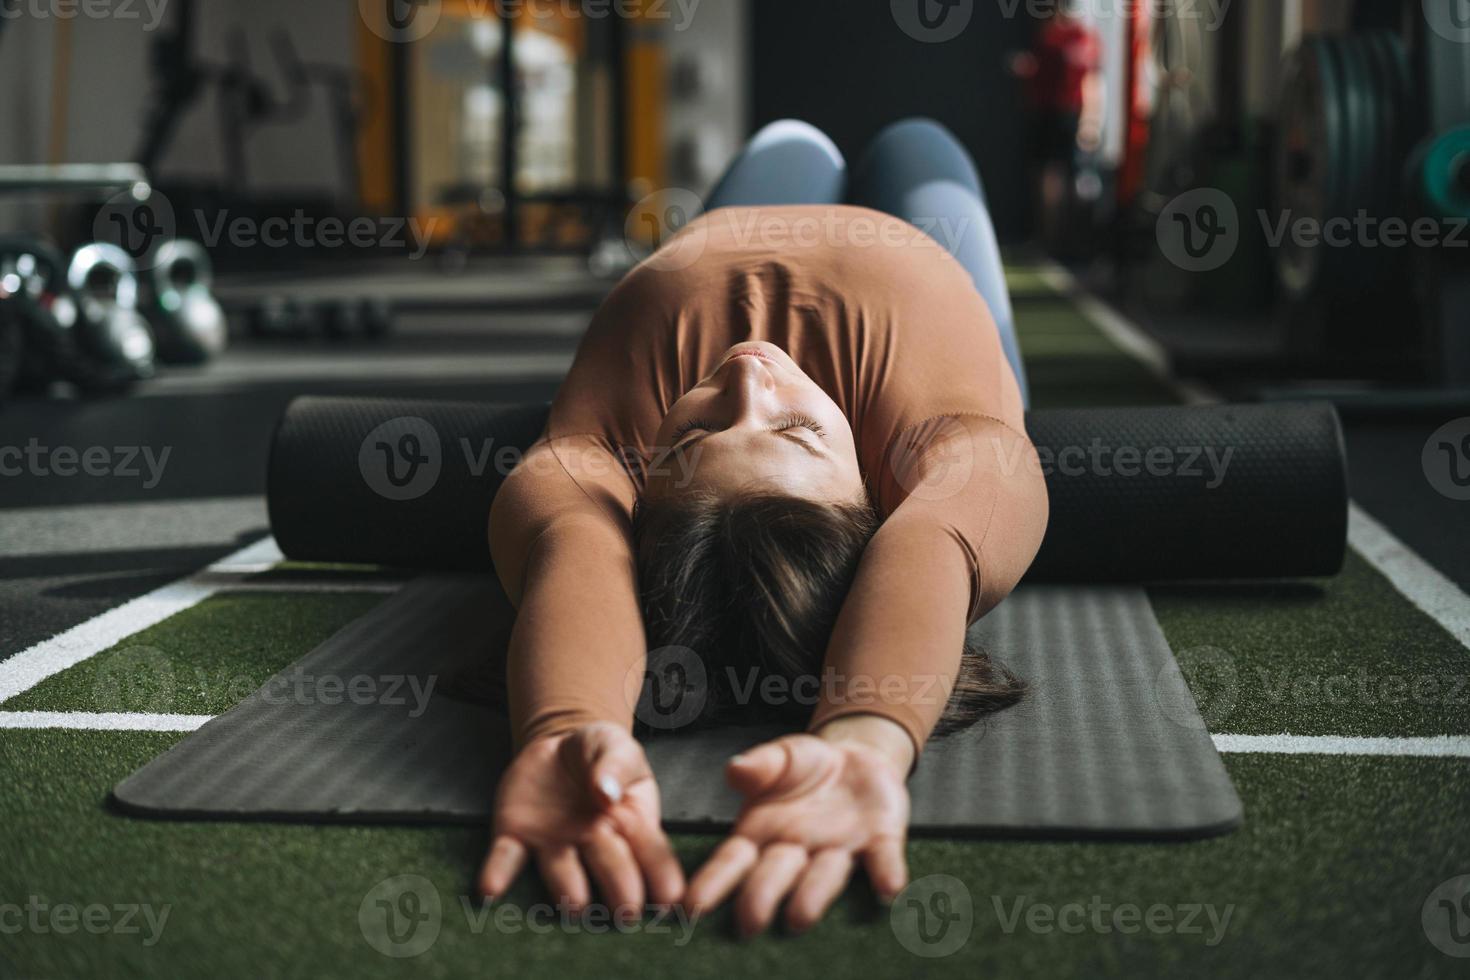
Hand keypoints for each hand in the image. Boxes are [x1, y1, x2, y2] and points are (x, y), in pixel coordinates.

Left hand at [479, 723, 683, 920]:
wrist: (557, 745)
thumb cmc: (600, 755)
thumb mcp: (617, 746)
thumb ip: (616, 765)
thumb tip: (608, 793)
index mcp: (630, 823)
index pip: (651, 851)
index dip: (662, 875)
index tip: (671, 899)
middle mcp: (593, 843)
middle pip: (610, 866)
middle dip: (620, 889)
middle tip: (627, 911)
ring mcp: (554, 844)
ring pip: (562, 871)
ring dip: (566, 888)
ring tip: (575, 904)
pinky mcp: (515, 835)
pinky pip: (506, 856)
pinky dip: (498, 872)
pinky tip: (490, 889)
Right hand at [684, 724, 911, 936]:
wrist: (858, 757)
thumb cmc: (807, 766)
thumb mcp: (781, 756)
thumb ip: (760, 764)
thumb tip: (736, 769)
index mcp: (763, 833)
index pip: (734, 862)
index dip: (714, 883)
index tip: (692, 907)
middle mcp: (799, 852)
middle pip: (776, 876)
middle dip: (763, 897)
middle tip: (751, 921)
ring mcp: (840, 850)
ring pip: (825, 876)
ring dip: (815, 895)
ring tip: (800, 916)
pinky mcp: (881, 841)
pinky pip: (882, 859)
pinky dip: (886, 873)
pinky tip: (888, 888)